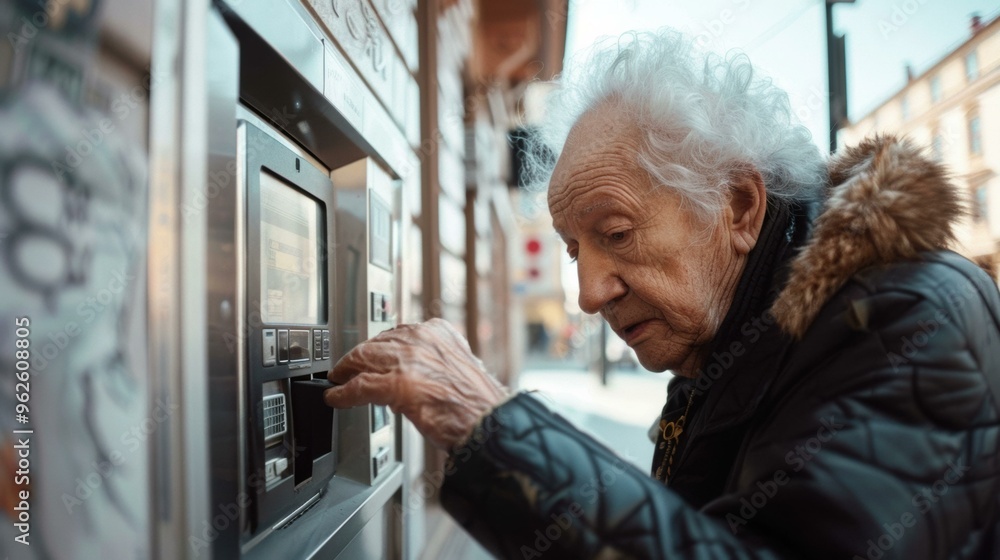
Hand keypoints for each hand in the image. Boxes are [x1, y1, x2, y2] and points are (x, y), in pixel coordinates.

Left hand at [324, 318, 508, 449]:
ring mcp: (407, 361)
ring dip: (346, 372)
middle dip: (358, 358)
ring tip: (338, 380)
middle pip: (375, 344)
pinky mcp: (396, 385)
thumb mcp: (457, 368)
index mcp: (438, 332)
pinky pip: (359, 387)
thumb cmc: (478, 403)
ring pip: (363, 360)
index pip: (397, 333)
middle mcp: (421, 339)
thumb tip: (412, 373)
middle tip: (346, 368)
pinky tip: (336, 398)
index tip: (371, 352)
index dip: (379, 346)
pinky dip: (344, 394)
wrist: (489, 422)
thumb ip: (433, 362)